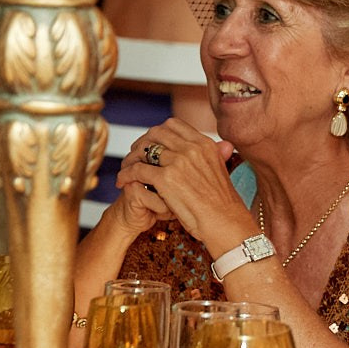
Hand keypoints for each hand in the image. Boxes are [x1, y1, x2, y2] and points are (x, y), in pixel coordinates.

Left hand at [118, 120, 252, 251]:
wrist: (225, 222)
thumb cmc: (224, 203)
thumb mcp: (223, 171)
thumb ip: (218, 155)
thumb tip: (225, 145)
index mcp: (204, 144)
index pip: (173, 125)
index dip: (158, 132)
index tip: (151, 143)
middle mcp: (191, 148)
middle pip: (156, 133)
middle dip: (141, 142)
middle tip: (135, 154)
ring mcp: (178, 162)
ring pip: (143, 150)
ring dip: (131, 158)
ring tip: (126, 168)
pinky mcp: (165, 178)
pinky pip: (137, 170)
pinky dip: (126, 174)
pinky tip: (123, 181)